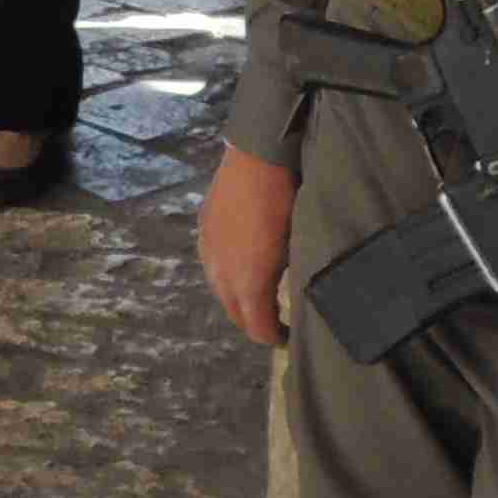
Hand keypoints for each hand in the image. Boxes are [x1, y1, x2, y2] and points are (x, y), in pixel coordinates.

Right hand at [199, 143, 295, 346]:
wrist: (257, 160)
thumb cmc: (286, 205)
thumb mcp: (295, 250)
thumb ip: (288, 281)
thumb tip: (292, 297)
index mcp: (247, 285)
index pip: (257, 328)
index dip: (273, 337)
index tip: (289, 337)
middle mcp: (220, 275)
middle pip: (235, 314)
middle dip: (254, 323)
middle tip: (274, 322)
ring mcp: (208, 252)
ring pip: (220, 291)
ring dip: (238, 299)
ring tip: (259, 294)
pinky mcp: (203, 232)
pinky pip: (212, 265)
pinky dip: (227, 274)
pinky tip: (241, 264)